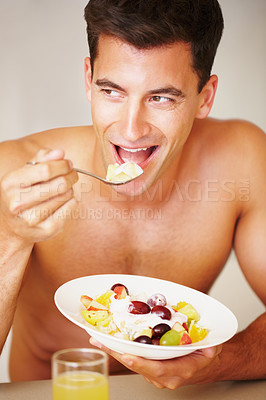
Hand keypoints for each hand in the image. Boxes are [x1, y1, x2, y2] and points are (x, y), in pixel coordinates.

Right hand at [0, 148, 77, 244]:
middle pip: (59, 184)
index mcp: (11, 183)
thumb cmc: (21, 193)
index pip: (45, 170)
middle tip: (72, 175)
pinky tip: (65, 201)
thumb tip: (60, 153)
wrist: (12, 226)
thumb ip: (41, 159)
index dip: (62, 165)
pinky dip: (72, 202)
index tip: (68, 164)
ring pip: (65, 196)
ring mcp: (31, 219)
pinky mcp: (45, 231)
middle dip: (70, 176)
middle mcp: (18, 203)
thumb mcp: (24, 173)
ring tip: (64, 189)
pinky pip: (69, 210)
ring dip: (70, 189)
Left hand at [90, 337, 221, 388]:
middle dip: (117, 353)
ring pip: (131, 360)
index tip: (127, 356)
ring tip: (97, 337)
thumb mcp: (212, 349)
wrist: (205, 363)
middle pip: (137, 364)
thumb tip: (211, 347)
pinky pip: (133, 356)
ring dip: (114, 350)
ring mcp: (154, 370)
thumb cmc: (206, 355)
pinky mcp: (149, 363)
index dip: (141, 363)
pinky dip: (120, 348)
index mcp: (178, 372)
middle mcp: (163, 374)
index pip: (157, 370)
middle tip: (99, 341)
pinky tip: (107, 338)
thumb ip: (210, 348)